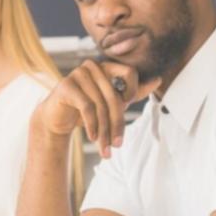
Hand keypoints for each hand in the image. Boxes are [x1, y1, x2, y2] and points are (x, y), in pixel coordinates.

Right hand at [30, 59, 160, 158]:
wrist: (58, 117)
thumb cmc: (88, 109)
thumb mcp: (113, 102)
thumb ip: (134, 92)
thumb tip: (158, 80)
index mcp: (107, 66)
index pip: (130, 72)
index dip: (133, 91)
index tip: (128, 107)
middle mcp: (93, 66)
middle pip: (114, 96)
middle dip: (116, 124)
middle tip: (117, 146)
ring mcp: (78, 73)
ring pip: (100, 105)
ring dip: (104, 131)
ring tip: (105, 149)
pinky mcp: (66, 85)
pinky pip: (86, 107)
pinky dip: (91, 125)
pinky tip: (92, 138)